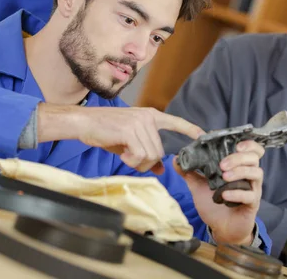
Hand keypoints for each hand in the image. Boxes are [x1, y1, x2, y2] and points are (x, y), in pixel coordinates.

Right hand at [38, 104, 204, 173]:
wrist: (84, 123)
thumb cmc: (105, 131)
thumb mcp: (129, 143)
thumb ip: (146, 153)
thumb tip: (161, 170)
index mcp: (149, 116)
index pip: (175, 121)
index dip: (190, 129)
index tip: (203, 134)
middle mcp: (147, 117)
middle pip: (160, 152)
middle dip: (147, 163)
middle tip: (131, 160)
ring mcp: (139, 122)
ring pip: (151, 155)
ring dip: (138, 163)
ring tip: (125, 156)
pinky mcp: (130, 130)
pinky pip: (140, 155)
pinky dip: (131, 161)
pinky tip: (122, 155)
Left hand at [174, 140, 264, 244]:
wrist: (221, 228)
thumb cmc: (214, 204)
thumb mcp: (198, 186)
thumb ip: (188, 172)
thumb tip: (176, 159)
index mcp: (238, 167)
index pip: (251, 149)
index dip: (247, 143)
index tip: (234, 143)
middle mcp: (248, 175)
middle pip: (254, 158)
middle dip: (238, 158)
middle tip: (222, 164)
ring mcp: (252, 189)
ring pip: (256, 173)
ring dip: (240, 172)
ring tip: (224, 177)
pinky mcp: (252, 204)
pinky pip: (250, 195)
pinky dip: (237, 193)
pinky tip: (225, 195)